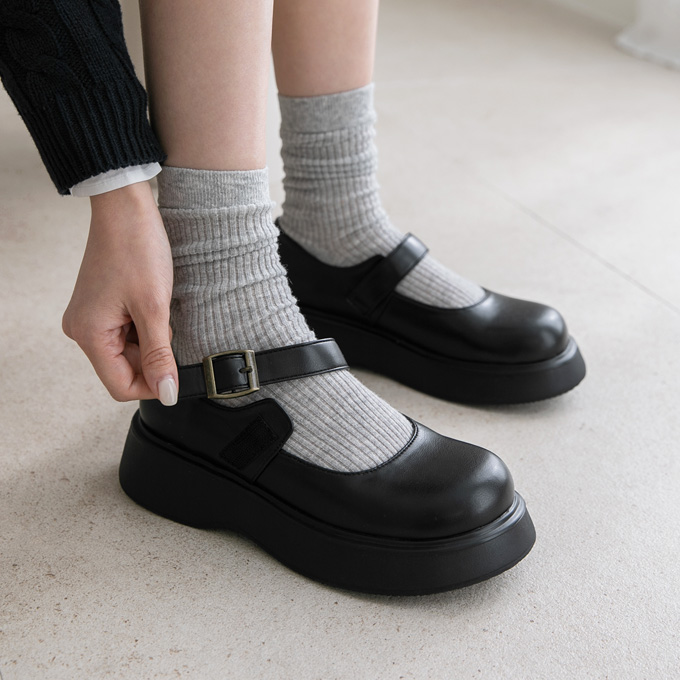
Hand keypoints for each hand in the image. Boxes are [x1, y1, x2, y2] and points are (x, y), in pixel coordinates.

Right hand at [62, 181, 177, 404]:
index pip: (121, 386)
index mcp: (89, 334)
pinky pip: (126, 333)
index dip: (153, 386)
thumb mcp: (154, 308)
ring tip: (160, 310)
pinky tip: (153, 305)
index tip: (177, 373)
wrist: (126, 207)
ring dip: (152, 340)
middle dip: (154, 357)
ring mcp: (90, 318)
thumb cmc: (137, 249)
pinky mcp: (101, 308)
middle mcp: (82, 330)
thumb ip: (160, 356)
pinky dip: (146, 327)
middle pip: (125, 369)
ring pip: (129, 352)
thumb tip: (167, 394)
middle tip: (167, 326)